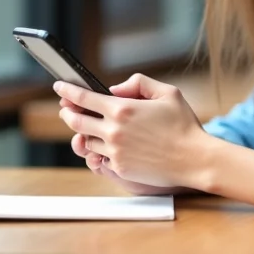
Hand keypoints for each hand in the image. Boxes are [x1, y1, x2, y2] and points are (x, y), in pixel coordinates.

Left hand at [54, 74, 211, 188]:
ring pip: (87, 142)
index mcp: (122, 109)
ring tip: (90, 127)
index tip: (59, 86)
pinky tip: (108, 146)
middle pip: (76, 121)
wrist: (195, 159)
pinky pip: (100, 158)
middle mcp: (113, 131)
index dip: (67, 91)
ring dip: (85, 133)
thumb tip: (114, 89)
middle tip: (66, 109)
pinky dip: (100, 151)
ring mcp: (115, 152)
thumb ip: (137, 83)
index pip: (83, 98)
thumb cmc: (184, 125)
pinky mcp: (119, 169)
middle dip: (67, 113)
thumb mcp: (167, 92)